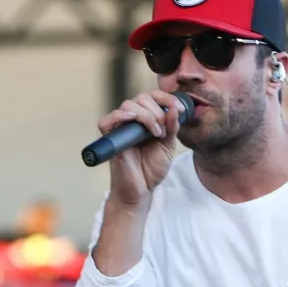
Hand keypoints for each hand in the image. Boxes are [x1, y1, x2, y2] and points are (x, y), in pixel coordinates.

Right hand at [97, 90, 184, 209]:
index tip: (180, 110)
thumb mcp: (168, 145)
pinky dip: (120, 116)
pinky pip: (107, 121)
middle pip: (141, 97)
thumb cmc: (152, 168)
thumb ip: (172, 127)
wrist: (142, 190)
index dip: (167, 98)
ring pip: (128, 105)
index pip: (152, 96)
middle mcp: (132, 120)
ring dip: (146, 116)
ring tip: (156, 134)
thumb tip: (174, 109)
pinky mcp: (110, 139)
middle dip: (158, 111)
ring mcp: (120, 128)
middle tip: (164, 130)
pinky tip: (133, 120)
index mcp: (146, 119)